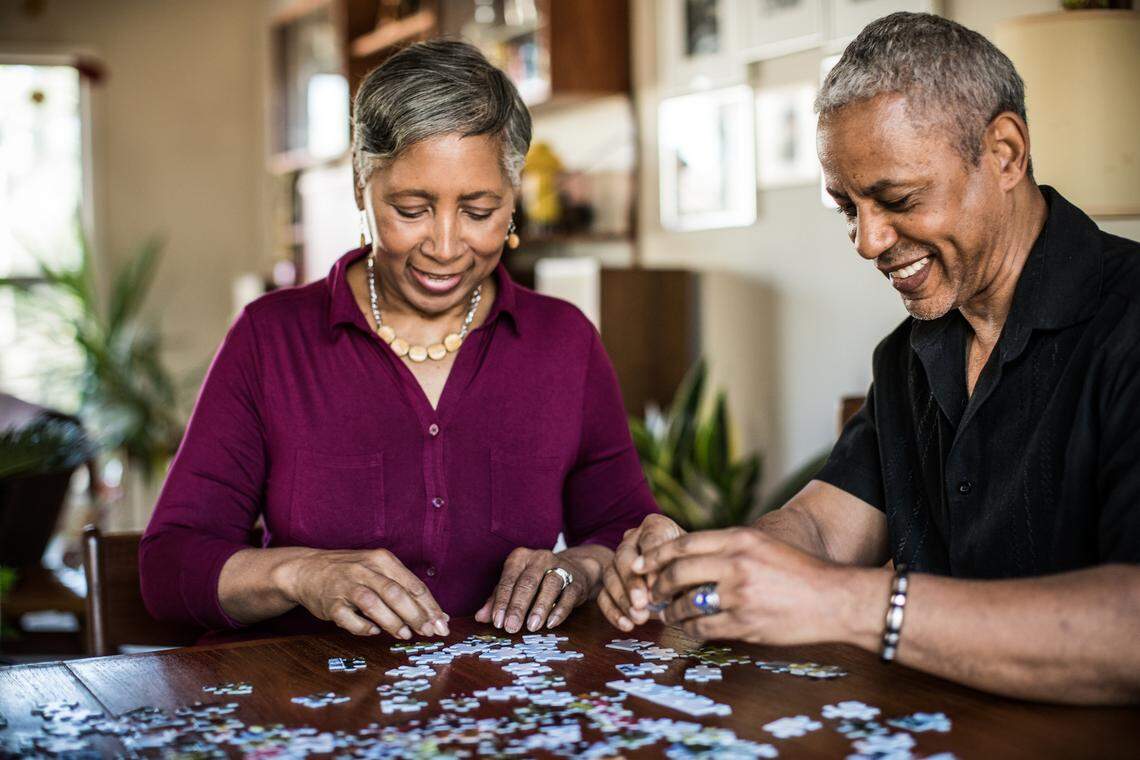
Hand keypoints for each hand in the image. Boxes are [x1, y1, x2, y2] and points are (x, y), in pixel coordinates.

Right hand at [278, 548, 448, 638]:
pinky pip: (349, 619)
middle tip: (430, 632)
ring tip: (405, 634)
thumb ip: (405, 589)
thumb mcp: (379, 570)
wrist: (307, 569)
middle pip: (396, 593)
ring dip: (393, 622)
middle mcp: (365, 570)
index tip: (442, 623)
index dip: (430, 606)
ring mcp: (346, 586)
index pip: (413, 584)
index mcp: (382, 560)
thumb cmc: (351, 572)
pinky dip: (364, 627)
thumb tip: (436, 616)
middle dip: (416, 616)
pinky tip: (374, 631)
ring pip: (374, 604)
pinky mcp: (330, 603)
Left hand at [475, 548, 595, 632]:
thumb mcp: (515, 585)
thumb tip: (480, 617)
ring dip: (540, 607)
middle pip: (527, 582)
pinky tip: (551, 623)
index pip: (508, 580)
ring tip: (531, 626)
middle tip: (511, 627)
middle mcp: (540, 558)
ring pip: (550, 585)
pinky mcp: (577, 581)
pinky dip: (560, 610)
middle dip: (518, 606)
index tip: (497, 622)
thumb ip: (497, 599)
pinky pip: (568, 595)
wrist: (574, 568)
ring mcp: (561, 567)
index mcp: (520, 557)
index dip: (502, 602)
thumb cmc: (537, 579)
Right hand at [597, 513, 684, 631]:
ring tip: (639, 618)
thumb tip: (673, 592)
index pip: (650, 538)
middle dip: (632, 582)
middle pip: (624, 556)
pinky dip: (613, 611)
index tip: (657, 585)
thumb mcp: (695, 566)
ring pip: (610, 575)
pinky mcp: (611, 580)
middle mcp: (634, 538)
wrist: (686, 574)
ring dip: (623, 599)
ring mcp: (619, 559)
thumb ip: (684, 573)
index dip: (652, 562)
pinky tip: (627, 624)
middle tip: (642, 603)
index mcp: (657, 526)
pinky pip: (603, 594)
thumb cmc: (693, 568)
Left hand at [636, 527, 842, 643]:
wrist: (835, 599)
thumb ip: (731, 547)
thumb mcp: (765, 545)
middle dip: (657, 585)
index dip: (656, 555)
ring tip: (667, 613)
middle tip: (650, 592)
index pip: (685, 543)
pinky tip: (688, 627)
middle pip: (679, 573)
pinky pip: (703, 627)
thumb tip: (691, 555)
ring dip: (671, 611)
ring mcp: (740, 595)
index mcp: (740, 539)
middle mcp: (737, 564)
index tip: (640, 562)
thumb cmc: (800, 572)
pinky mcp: (745, 623)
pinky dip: (690, 628)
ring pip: (687, 603)